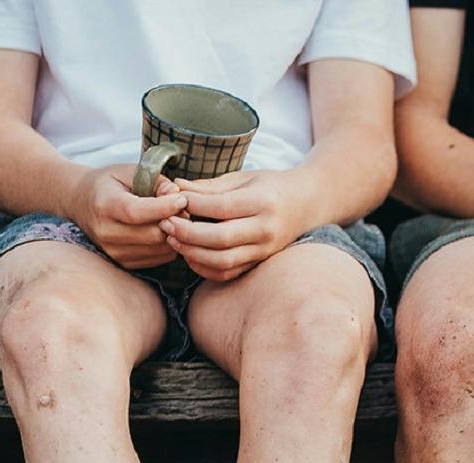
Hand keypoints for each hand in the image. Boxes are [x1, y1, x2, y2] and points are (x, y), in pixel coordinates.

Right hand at [65, 164, 188, 269]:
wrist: (82, 203)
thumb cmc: (109, 184)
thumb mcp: (127, 171)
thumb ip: (152, 180)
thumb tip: (175, 192)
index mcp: (104, 205)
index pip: (136, 212)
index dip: (163, 207)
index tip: (182, 199)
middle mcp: (106, 232)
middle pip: (151, 234)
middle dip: (174, 222)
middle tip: (185, 208)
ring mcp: (113, 251)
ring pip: (157, 249)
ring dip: (174, 235)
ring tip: (178, 218)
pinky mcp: (123, 263)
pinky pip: (157, 259)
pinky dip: (168, 246)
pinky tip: (168, 231)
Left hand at [161, 171, 313, 282]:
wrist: (306, 204)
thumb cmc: (271, 186)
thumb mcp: (244, 178)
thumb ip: (210, 187)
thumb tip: (176, 189)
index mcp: (263, 202)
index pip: (221, 207)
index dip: (193, 205)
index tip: (173, 199)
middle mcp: (265, 229)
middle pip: (220, 238)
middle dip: (187, 233)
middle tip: (166, 224)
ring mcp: (264, 250)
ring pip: (223, 261)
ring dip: (192, 253)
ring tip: (173, 240)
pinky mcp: (259, 263)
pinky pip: (228, 273)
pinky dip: (204, 268)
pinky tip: (190, 255)